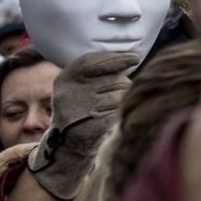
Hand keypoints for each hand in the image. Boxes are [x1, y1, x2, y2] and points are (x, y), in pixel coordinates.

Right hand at [26, 51, 138, 199]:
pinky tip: (112, 117)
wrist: (69, 143)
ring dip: (123, 99)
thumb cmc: (84, 105)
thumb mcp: (83, 84)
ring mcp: (78, 112)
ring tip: (108, 108)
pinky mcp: (90, 129)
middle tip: (112, 94)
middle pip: (115, 79)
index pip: (92, 61)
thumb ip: (101, 69)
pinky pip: (120, 113)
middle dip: (121, 84)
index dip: (116, 58)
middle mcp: (68, 94)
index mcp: (65, 79)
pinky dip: (122, 113)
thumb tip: (134, 56)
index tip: (136, 58)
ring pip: (121, 96)